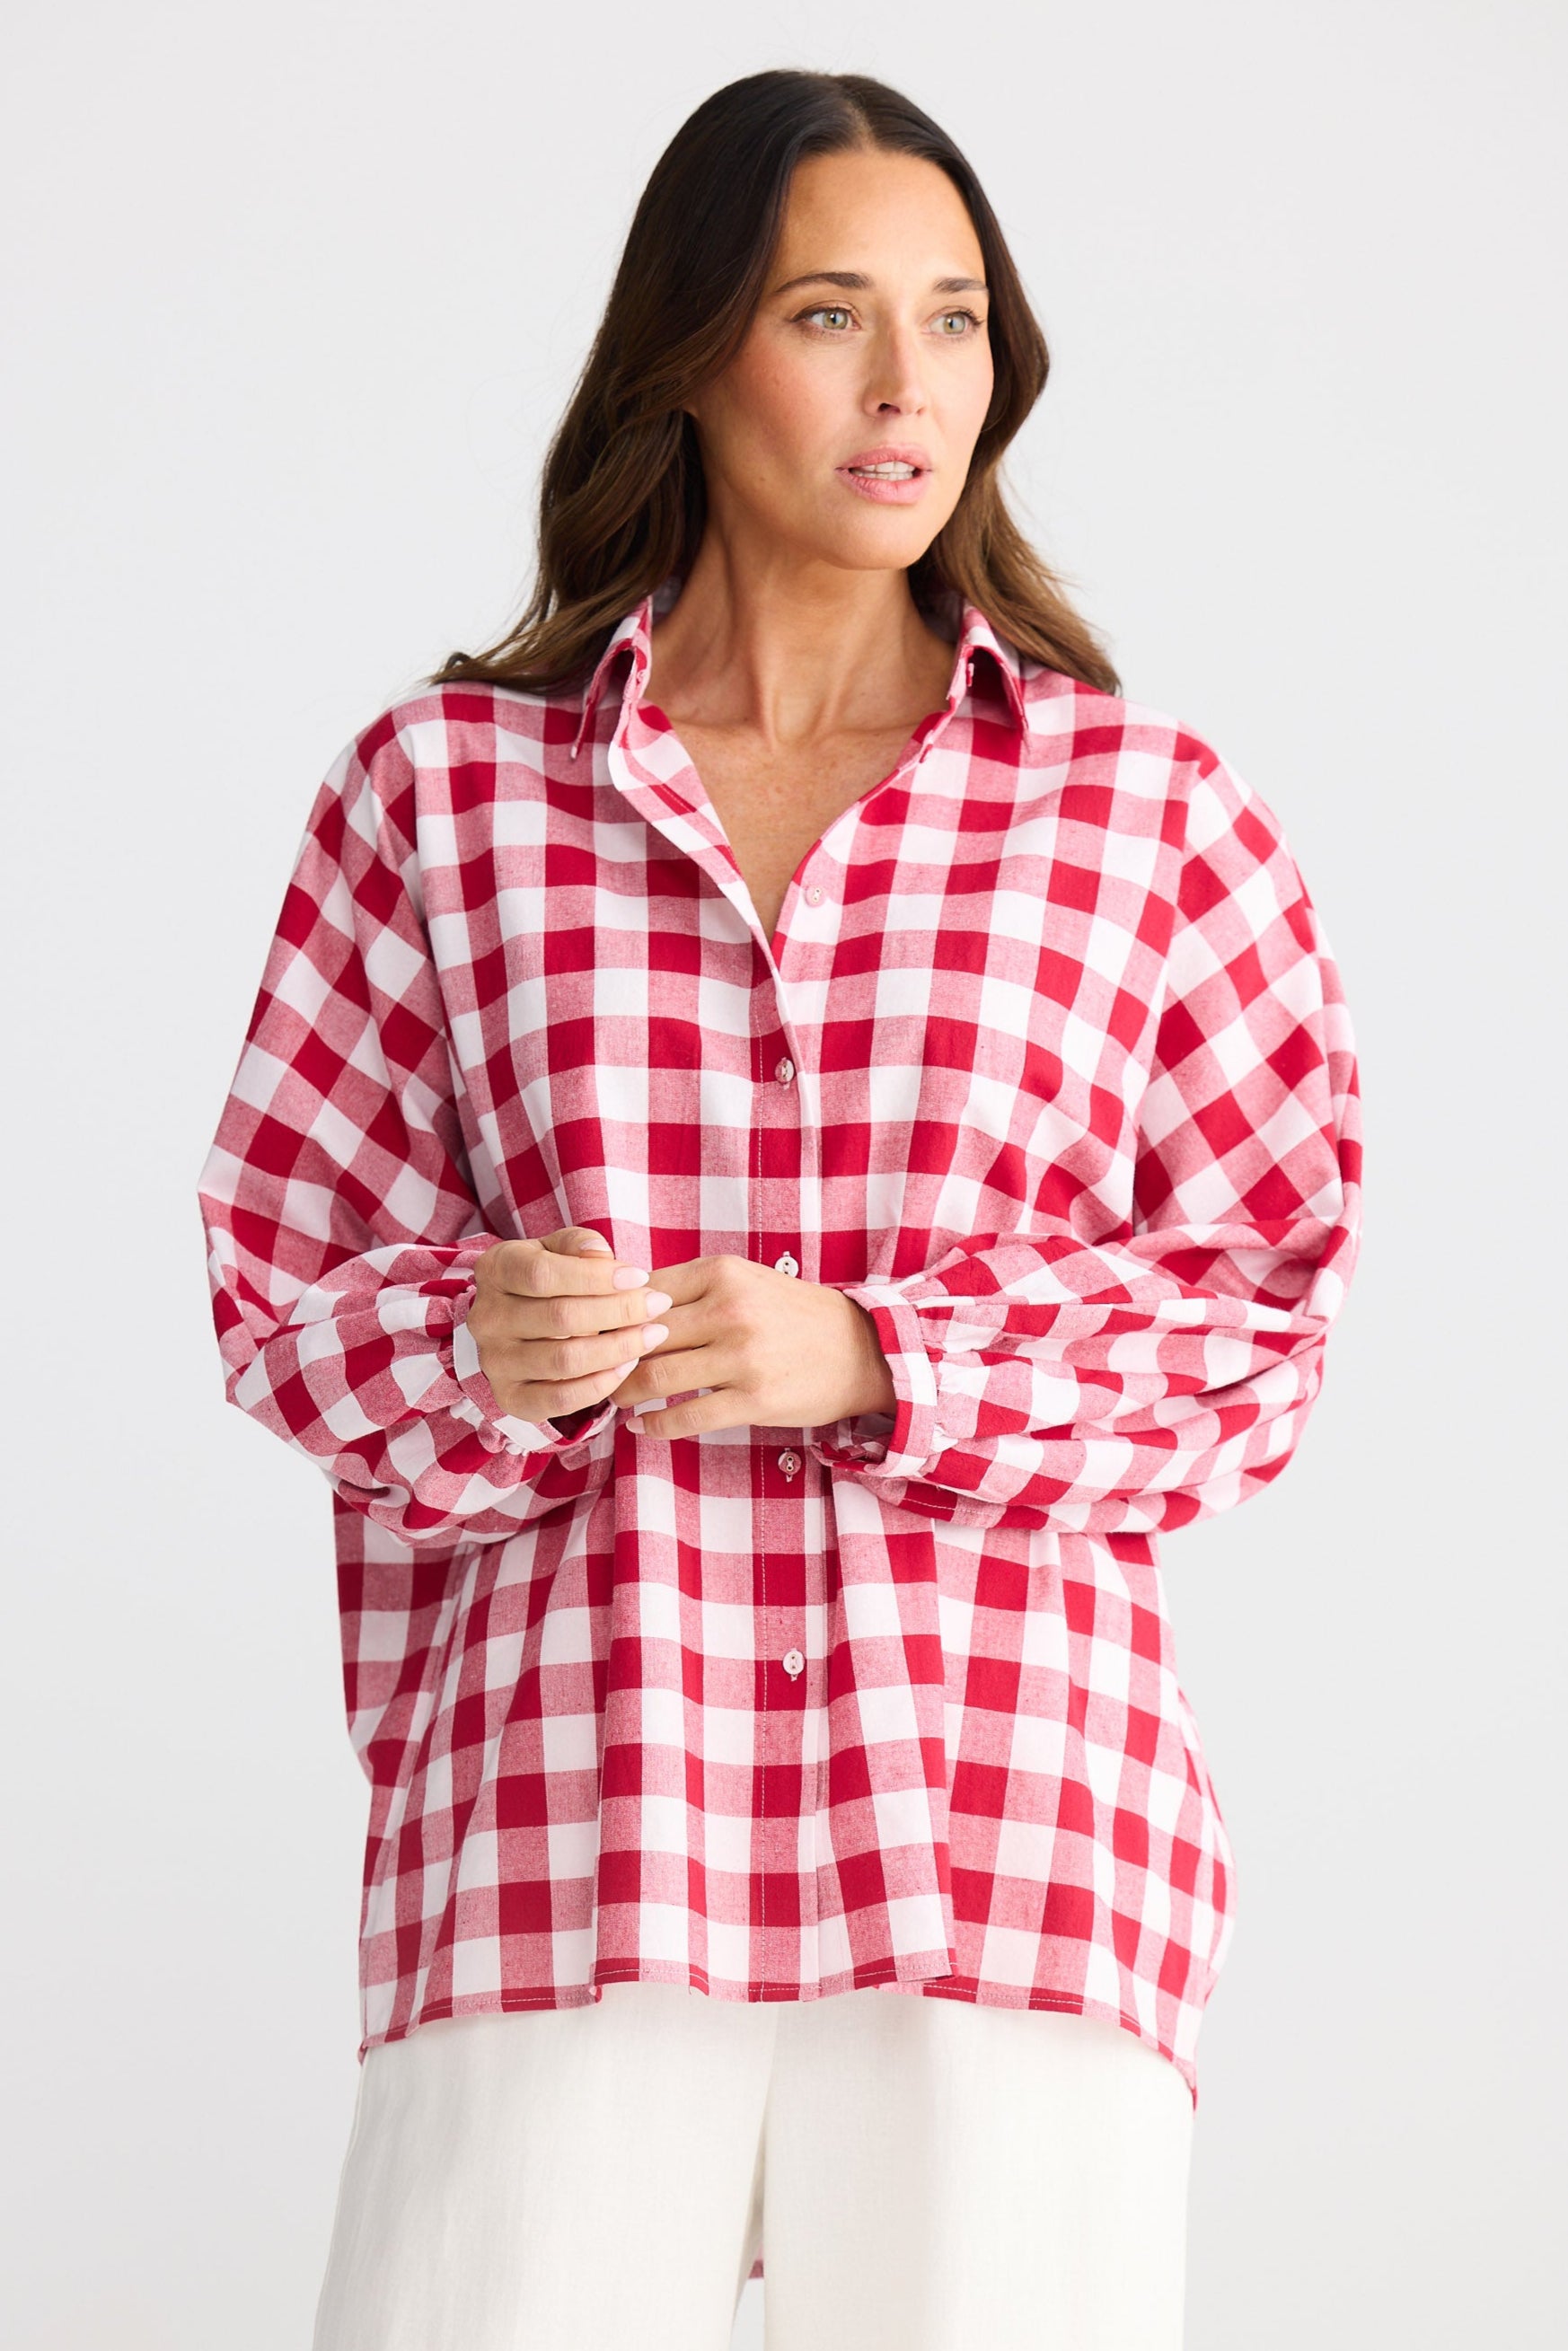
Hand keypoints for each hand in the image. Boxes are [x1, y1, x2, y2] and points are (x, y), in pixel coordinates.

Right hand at [463, 1227, 669, 1422]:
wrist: (520, 1324)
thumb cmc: (549, 1279)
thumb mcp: (559, 1249)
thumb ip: (580, 1245)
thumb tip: (602, 1256)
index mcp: (495, 1270)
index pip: (542, 1274)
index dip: (596, 1277)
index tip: (640, 1278)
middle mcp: (486, 1318)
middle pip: (559, 1317)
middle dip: (619, 1311)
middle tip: (658, 1305)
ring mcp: (495, 1362)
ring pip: (564, 1360)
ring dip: (618, 1348)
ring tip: (652, 1334)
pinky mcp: (512, 1398)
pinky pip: (561, 1398)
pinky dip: (602, 1384)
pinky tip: (628, 1365)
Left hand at [610, 1253, 896, 1439]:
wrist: (861, 1350)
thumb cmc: (794, 1316)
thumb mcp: (746, 1283)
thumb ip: (692, 1289)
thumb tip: (625, 1304)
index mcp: (723, 1273)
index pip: (644, 1292)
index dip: (611, 1315)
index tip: (592, 1332)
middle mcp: (730, 1310)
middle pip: (644, 1334)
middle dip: (610, 1356)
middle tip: (590, 1371)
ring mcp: (742, 1356)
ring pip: (657, 1375)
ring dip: (625, 1391)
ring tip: (613, 1398)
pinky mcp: (753, 1398)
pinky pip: (687, 1415)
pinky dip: (655, 1424)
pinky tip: (643, 1425)